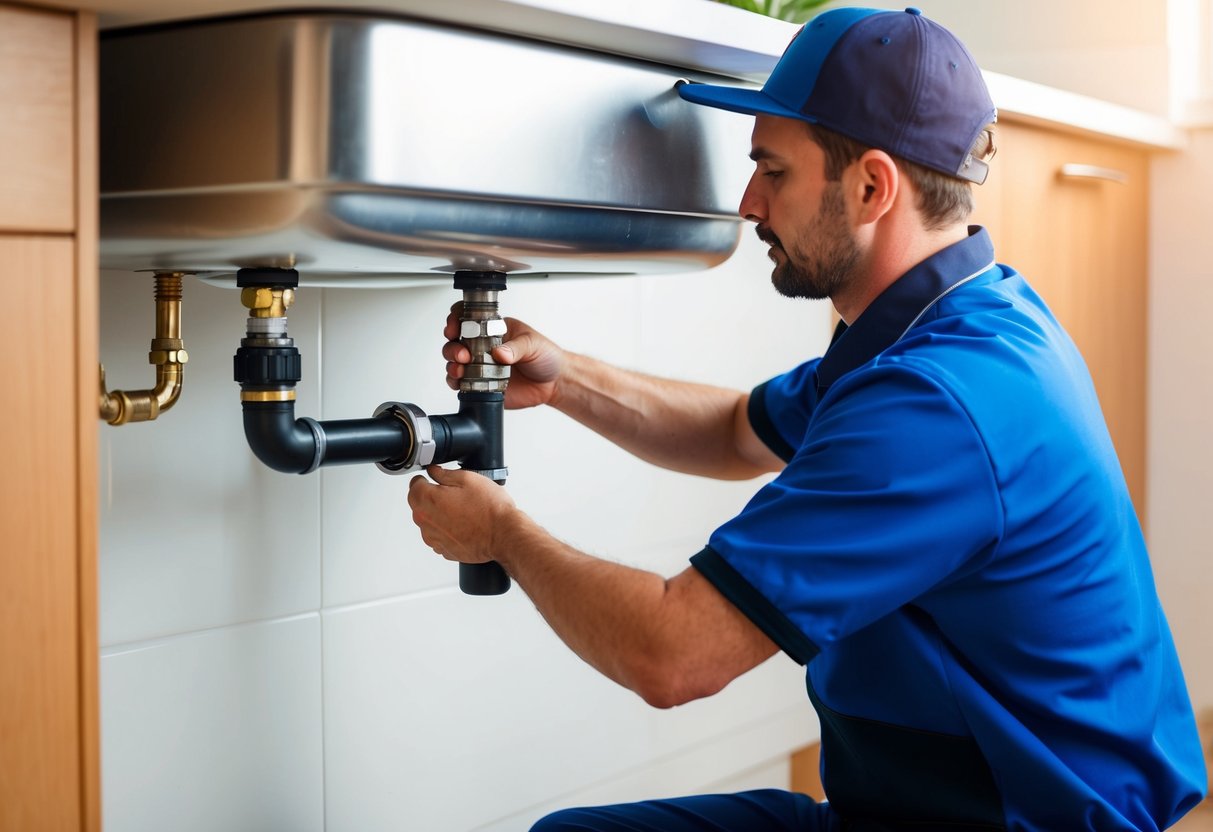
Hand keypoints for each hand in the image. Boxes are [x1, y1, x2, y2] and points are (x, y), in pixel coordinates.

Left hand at [407, 465, 516, 563]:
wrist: (503, 535)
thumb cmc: (489, 509)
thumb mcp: (468, 478)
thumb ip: (444, 473)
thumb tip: (433, 471)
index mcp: (427, 500)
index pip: (414, 485)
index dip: (426, 480)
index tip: (435, 480)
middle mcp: (425, 522)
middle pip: (418, 504)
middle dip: (431, 497)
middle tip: (454, 495)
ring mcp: (433, 539)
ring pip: (429, 521)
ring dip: (440, 515)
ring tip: (463, 511)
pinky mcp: (443, 550)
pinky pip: (439, 536)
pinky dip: (448, 530)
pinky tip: (464, 525)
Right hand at [442, 303, 564, 409]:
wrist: (554, 383)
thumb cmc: (546, 357)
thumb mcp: (533, 344)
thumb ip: (516, 347)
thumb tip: (499, 352)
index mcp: (494, 329)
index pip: (468, 318)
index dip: (455, 320)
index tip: (454, 327)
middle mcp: (483, 347)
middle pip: (455, 342)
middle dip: (453, 347)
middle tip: (463, 354)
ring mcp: (480, 366)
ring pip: (454, 363)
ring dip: (452, 365)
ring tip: (461, 369)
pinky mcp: (481, 384)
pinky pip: (461, 383)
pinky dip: (456, 383)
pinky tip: (463, 382)